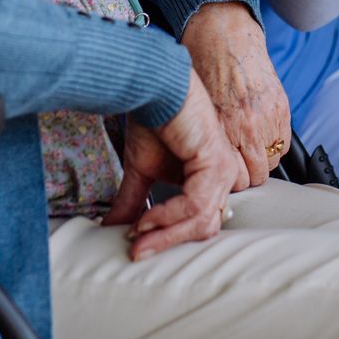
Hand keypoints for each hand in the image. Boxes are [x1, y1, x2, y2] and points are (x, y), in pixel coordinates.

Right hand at [104, 68, 246, 259]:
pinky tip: (145, 220)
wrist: (154, 86)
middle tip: (137, 251)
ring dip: (165, 234)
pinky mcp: (216, 164)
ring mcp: (224, 171)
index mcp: (211, 179)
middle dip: (168, 242)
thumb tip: (114, 230)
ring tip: (137, 239)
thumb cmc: (154, 118)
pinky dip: (168, 216)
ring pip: (201, 221)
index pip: (198, 222)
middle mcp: (224, 177)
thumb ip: (134, 201)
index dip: (169, 237)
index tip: (136, 247)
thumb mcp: (141, 170)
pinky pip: (195, 204)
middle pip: (203, 227)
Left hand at [181, 1, 290, 187]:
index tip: (226, 175)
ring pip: (273, 162)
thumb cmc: (202, 67)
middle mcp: (247, 127)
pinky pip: (285, 143)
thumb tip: (210, 162)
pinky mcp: (282, 107)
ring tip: (250, 148)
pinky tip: (263, 135)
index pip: (237, 179)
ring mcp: (268, 118)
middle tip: (239, 164)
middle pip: (257, 175)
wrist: (223, 36)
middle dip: (248, 174)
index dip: (231, 180)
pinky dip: (276, 143)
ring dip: (263, 159)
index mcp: (222, 129)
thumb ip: (207, 138)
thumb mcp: (195, 109)